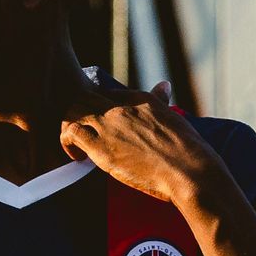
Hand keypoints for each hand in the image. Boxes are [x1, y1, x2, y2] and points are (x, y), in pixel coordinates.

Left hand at [57, 83, 218, 204]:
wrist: (188, 170)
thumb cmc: (187, 151)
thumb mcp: (174, 118)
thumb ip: (162, 102)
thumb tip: (164, 85)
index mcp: (140, 99)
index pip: (107, 94)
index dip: (99, 109)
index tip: (100, 126)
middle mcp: (121, 108)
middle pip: (86, 96)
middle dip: (80, 114)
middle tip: (83, 135)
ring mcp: (110, 126)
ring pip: (73, 110)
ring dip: (70, 126)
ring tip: (77, 147)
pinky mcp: (102, 148)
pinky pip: (71, 132)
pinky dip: (67, 142)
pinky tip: (77, 158)